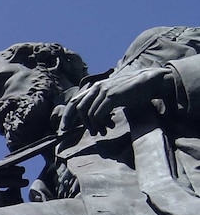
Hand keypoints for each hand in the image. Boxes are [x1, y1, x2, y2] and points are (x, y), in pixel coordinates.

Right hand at [0, 165, 28, 209]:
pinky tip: (18, 198)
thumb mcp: (12, 190)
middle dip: (10, 174)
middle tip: (24, 174)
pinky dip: (10, 195)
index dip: (8, 169)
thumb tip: (17, 166)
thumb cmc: (11, 206)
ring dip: (12, 181)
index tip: (22, 169)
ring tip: (25, 182)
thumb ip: (12, 179)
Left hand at [58, 67, 176, 134]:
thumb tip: (93, 119)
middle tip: (89, 133)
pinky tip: (110, 126)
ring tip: (104, 131)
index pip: (74, 102)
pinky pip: (98, 114)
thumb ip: (102, 104)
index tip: (64, 129)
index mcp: (95, 87)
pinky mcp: (111, 96)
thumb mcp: (114, 97)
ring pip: (88, 113)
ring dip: (95, 125)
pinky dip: (101, 123)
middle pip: (78, 108)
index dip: (67, 116)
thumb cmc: (134, 91)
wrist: (151, 81)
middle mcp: (96, 87)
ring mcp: (103, 90)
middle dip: (79, 123)